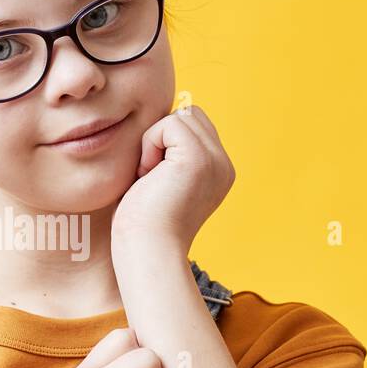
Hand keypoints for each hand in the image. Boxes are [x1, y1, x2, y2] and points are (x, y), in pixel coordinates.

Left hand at [112, 104, 234, 249]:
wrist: (146, 251)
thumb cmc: (142, 224)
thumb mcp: (161, 181)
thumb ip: (170, 152)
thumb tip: (165, 117)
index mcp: (218, 172)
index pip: (195, 125)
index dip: (166, 141)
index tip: (154, 179)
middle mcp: (224, 166)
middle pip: (190, 115)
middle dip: (161, 138)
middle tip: (150, 178)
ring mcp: (215, 161)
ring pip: (179, 117)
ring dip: (153, 143)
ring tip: (150, 179)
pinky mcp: (199, 159)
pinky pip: (170, 123)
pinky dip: (149, 145)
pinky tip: (147, 175)